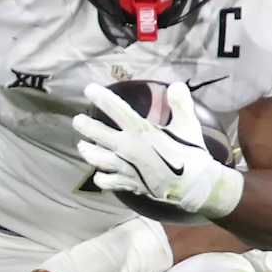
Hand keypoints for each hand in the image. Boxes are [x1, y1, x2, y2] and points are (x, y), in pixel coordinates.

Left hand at [73, 82, 242, 219]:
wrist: (194, 187)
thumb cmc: (191, 154)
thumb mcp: (189, 125)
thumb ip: (181, 104)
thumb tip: (176, 85)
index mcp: (141, 132)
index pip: (117, 111)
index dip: (102, 98)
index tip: (89, 89)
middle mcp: (128, 149)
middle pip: (98, 135)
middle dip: (85, 126)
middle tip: (77, 120)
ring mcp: (125, 168)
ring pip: (96, 159)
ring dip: (87, 151)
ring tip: (83, 146)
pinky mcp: (128, 183)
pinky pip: (106, 181)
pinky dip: (101, 177)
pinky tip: (99, 174)